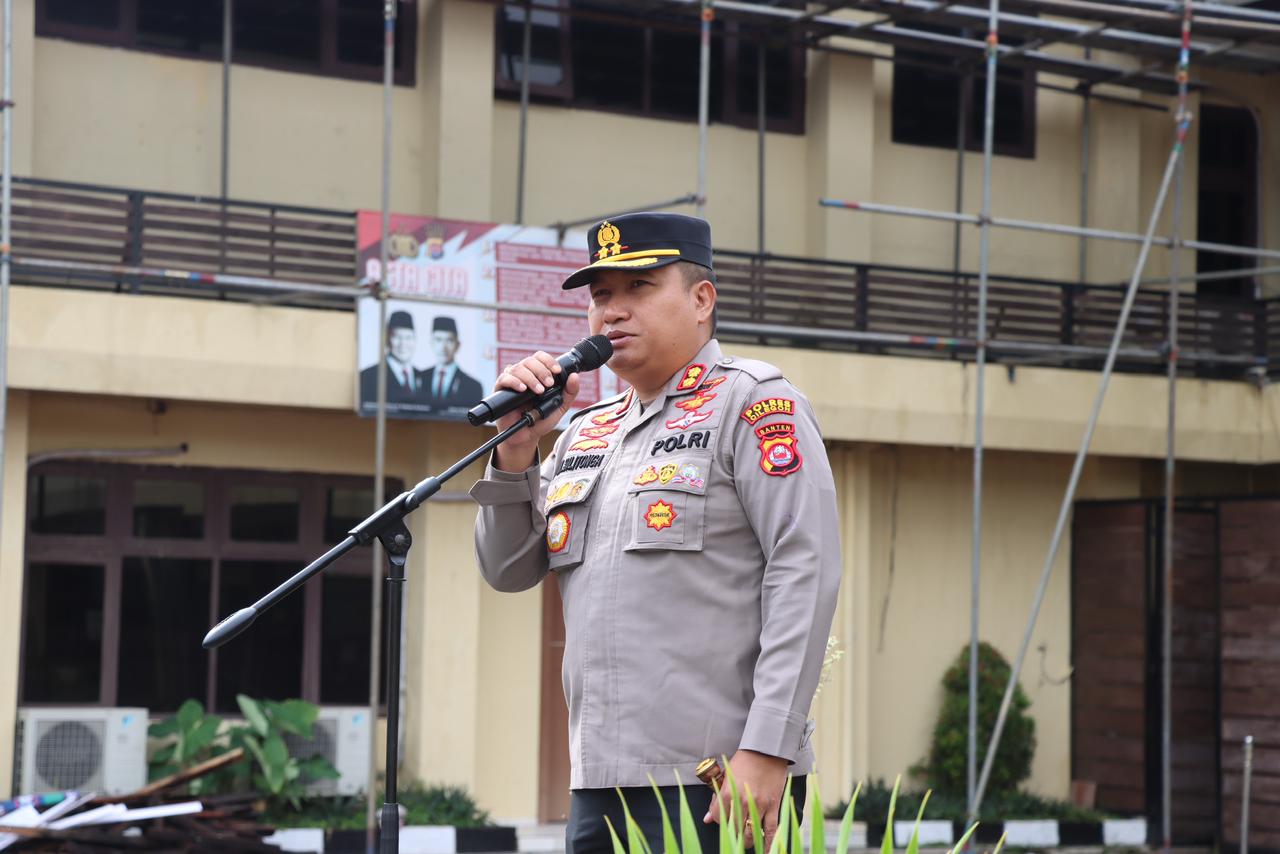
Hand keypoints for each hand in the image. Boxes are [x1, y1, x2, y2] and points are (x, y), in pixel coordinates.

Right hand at [492, 351, 580, 471]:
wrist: (526, 437)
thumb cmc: (541, 421)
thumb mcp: (559, 407)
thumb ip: (569, 393)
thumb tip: (575, 376)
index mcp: (537, 375)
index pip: (540, 358)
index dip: (548, 361)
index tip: (557, 371)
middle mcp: (524, 375)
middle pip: (530, 361)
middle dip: (541, 371)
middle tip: (548, 384)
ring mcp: (512, 381)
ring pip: (518, 368)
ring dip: (530, 377)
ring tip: (538, 391)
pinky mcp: (501, 390)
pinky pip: (504, 378)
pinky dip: (514, 381)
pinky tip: (522, 389)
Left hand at [703, 750, 788, 850]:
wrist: (766, 749)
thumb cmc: (744, 761)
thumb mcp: (726, 777)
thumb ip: (716, 799)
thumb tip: (707, 819)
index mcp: (727, 793)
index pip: (718, 819)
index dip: (718, 821)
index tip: (722, 819)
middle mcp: (742, 801)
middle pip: (734, 829)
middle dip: (732, 835)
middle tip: (734, 833)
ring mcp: (759, 805)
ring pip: (751, 833)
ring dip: (747, 841)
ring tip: (747, 842)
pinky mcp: (773, 805)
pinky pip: (771, 829)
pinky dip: (769, 843)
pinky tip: (766, 851)